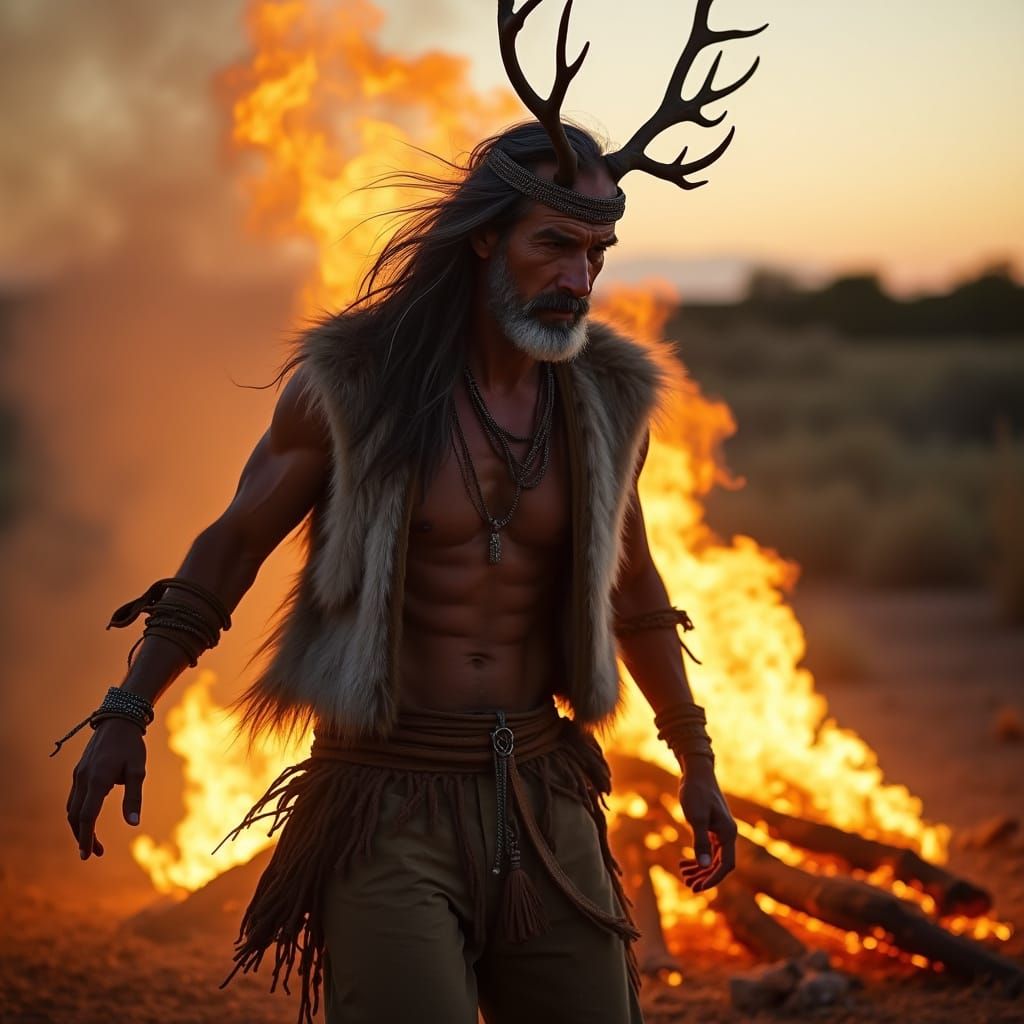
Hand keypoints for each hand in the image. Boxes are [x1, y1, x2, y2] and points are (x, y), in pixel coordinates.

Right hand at [66, 718, 146, 859]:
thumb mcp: (138, 771)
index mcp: (97, 780)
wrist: (119, 720)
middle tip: (95, 852)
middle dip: (82, 836)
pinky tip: (92, 816)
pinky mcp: (79, 771)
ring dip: (80, 826)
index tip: (88, 854)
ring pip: (72, 808)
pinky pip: (74, 797)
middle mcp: (82, 779)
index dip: (86, 837)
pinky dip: (79, 812)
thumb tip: (133, 824)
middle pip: (75, 816)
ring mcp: (78, 775)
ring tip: (94, 839)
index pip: (87, 816)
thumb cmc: (132, 746)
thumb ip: (134, 798)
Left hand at [676, 756, 736, 892]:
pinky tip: (684, 862)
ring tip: (684, 876)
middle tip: (689, 886)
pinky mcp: (711, 826)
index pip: (725, 865)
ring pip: (713, 858)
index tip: (698, 887)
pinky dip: (697, 857)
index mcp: (728, 833)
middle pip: (720, 864)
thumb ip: (700, 842)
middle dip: (705, 876)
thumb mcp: (696, 818)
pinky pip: (707, 849)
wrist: (695, 772)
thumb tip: (703, 866)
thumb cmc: (695, 793)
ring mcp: (720, 830)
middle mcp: (727, 834)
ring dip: (700, 869)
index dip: (713, 879)